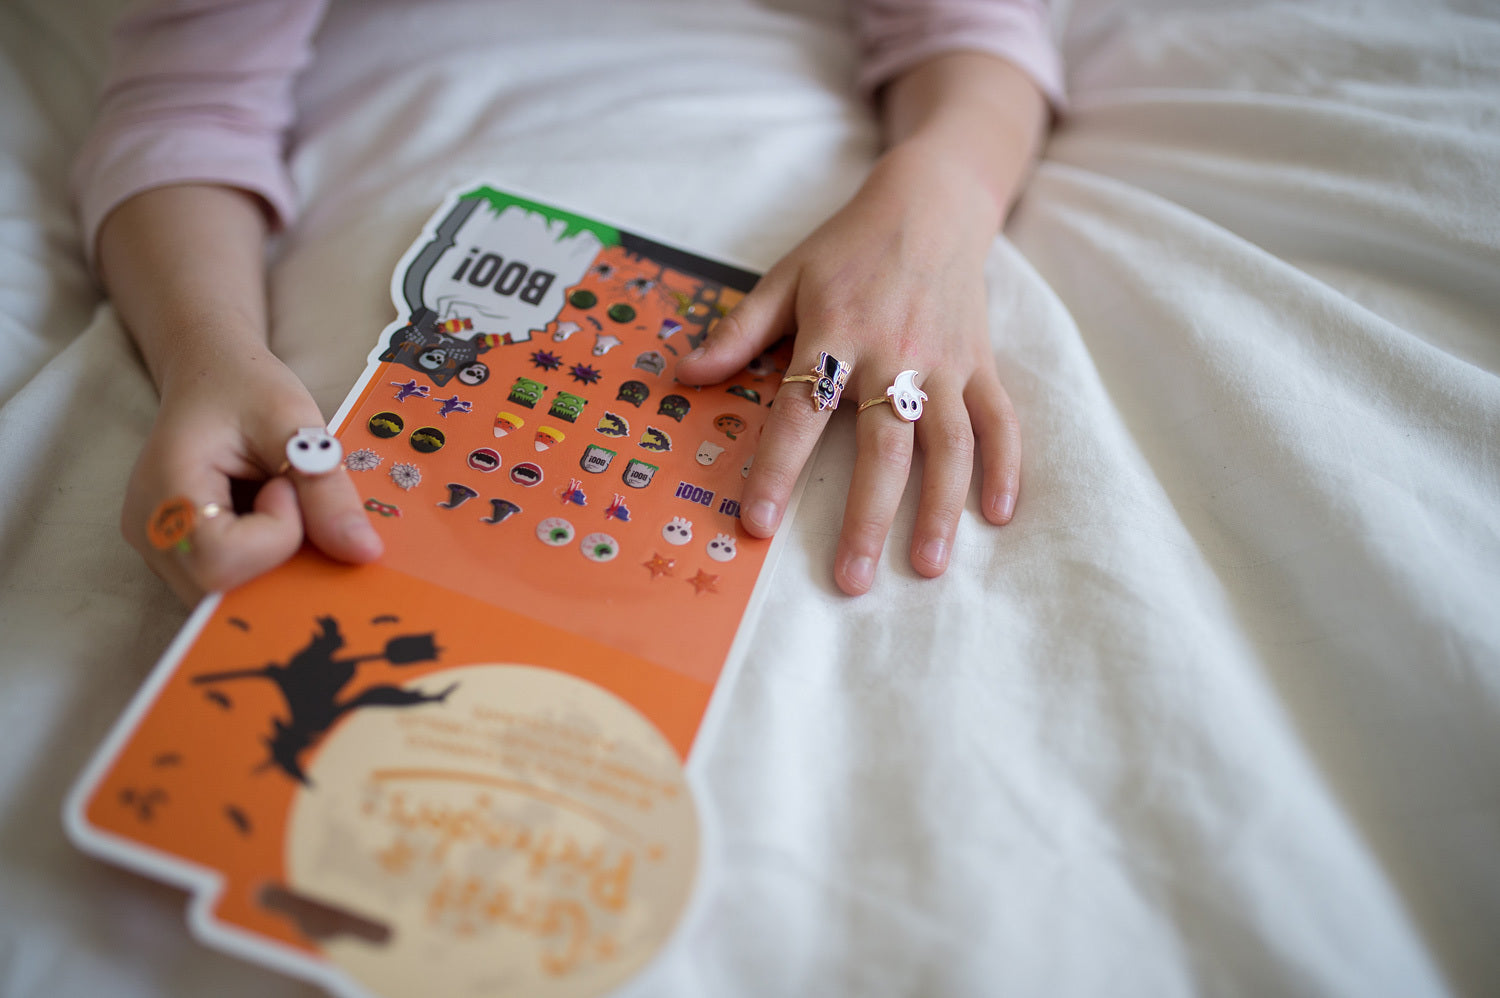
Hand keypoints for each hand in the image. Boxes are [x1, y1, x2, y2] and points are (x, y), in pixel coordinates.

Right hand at [121, 342, 381, 603]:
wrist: (208, 373)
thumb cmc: (244, 387)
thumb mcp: (295, 422)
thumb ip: (326, 489)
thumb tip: (364, 553)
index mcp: (165, 489)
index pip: (220, 558)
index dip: (274, 534)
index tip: (285, 485)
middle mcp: (152, 533)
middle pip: (223, 590)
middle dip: (280, 557)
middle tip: (290, 499)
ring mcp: (161, 551)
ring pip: (230, 598)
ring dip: (275, 564)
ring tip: (278, 506)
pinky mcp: (180, 559)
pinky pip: (230, 587)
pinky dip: (266, 565)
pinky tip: (273, 523)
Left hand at [675, 143, 1020, 594]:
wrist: (929, 203)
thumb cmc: (847, 246)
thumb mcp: (785, 277)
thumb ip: (740, 331)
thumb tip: (684, 375)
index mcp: (835, 334)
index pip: (799, 413)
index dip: (777, 470)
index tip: (758, 524)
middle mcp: (892, 355)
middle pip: (881, 447)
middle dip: (867, 518)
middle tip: (850, 580)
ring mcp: (944, 363)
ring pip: (948, 445)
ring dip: (939, 509)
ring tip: (927, 567)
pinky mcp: (981, 364)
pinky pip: (1000, 420)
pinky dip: (1004, 467)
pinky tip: (996, 516)